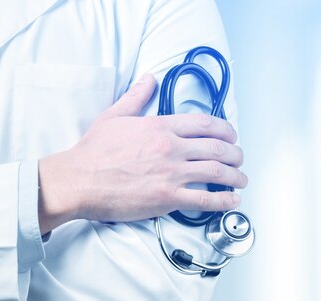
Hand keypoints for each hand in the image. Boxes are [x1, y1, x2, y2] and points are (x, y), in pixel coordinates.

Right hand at [38, 74, 246, 234]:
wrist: (78, 181)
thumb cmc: (93, 152)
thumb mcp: (114, 116)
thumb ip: (136, 97)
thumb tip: (149, 79)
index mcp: (160, 127)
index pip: (204, 123)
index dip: (225, 130)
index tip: (232, 136)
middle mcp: (171, 148)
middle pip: (217, 148)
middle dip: (235, 154)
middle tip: (240, 159)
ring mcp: (171, 174)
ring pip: (216, 173)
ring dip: (235, 177)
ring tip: (242, 180)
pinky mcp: (167, 198)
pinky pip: (204, 200)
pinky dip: (223, 201)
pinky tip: (231, 201)